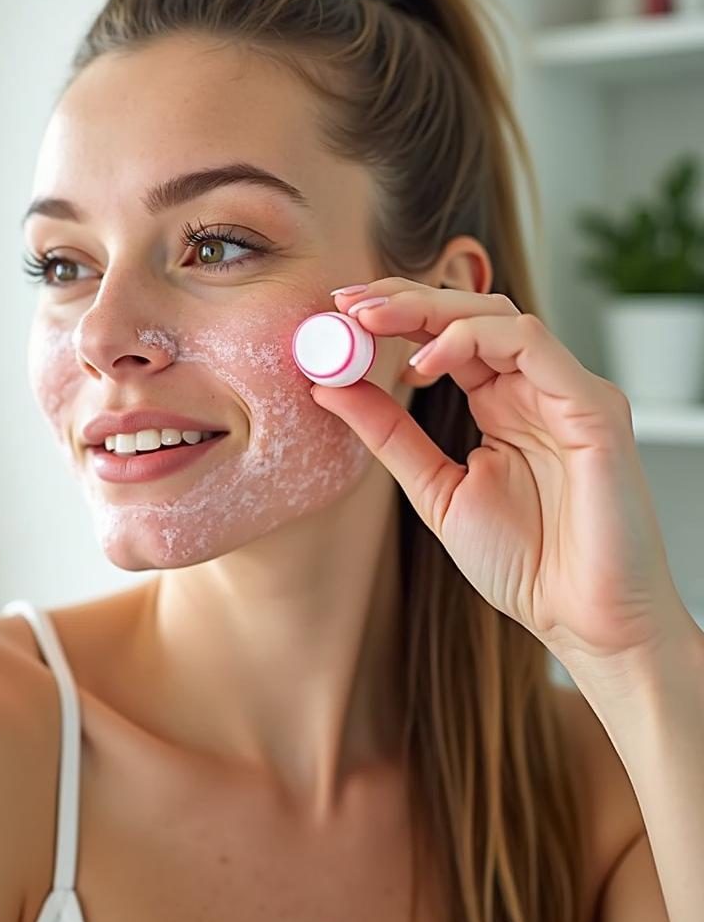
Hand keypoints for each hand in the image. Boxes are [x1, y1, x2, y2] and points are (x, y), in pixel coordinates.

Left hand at [311, 276, 691, 669]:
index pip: (446, 337)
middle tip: (348, 304)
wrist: (582, 622)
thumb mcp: (435, 488)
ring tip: (372, 322)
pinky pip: (531, 345)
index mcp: (502, 404)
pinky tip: (423, 361)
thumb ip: (389, 435)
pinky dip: (471, 340)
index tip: (339, 314)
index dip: (394, 317)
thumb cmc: (525, 562)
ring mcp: (566, 392)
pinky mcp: (592, 405)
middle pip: (468, 314)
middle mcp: (535, 388)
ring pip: (498, 316)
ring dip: (428, 310)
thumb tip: (330, 387)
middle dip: (402, 300)